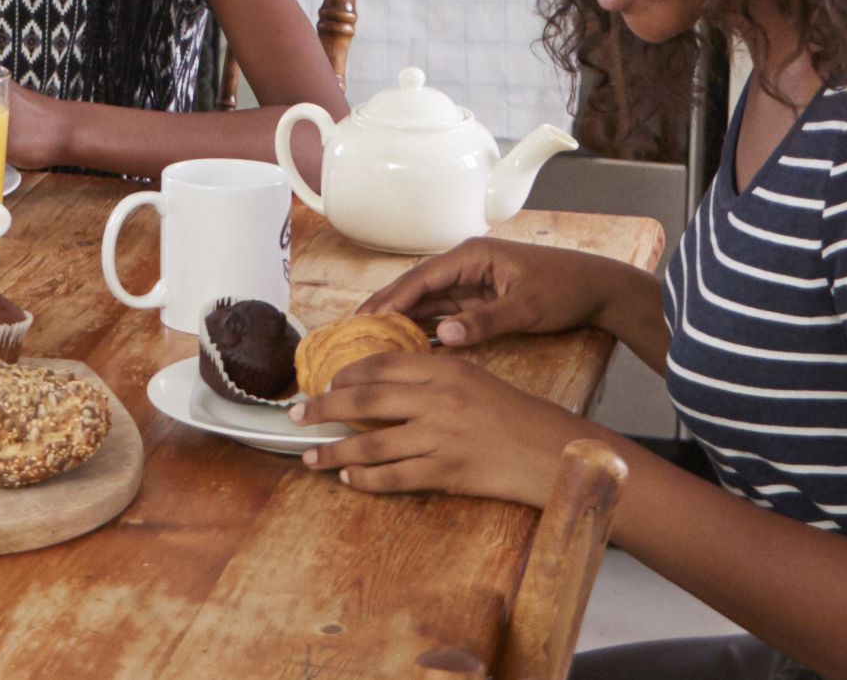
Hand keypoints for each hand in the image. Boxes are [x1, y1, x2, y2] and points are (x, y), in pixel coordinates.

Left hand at [306, 347, 617, 506]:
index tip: (324, 383)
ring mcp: (441, 436)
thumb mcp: (473, 379)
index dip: (345, 375)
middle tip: (296, 414)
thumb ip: (430, 379)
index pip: (381, 365)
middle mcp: (438, 398)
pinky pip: (393, 477)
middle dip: (323, 408)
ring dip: (333, 452)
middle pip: (365, 400)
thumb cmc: (512, 414)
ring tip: (309, 457)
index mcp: (444, 369)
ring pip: (370, 444)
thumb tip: (380, 386)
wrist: (550, 450)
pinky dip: (365, 479)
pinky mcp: (446, 471)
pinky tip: (348, 479)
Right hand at [361, 235, 627, 348]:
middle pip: (417, 287)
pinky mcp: (479, 298)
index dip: (390, 298)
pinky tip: (406, 343)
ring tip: (370, 339)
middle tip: (353, 331)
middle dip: (386, 307)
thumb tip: (443, 336)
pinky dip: (424, 326)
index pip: (421, 277)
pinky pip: (444, 312)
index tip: (364, 318)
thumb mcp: (525, 308)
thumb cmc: (564, 290)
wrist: (596, 288)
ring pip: (427, 301)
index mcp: (472, 256)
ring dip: (401, 318)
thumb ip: (484, 322)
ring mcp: (472, 281)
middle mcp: (466, 265)